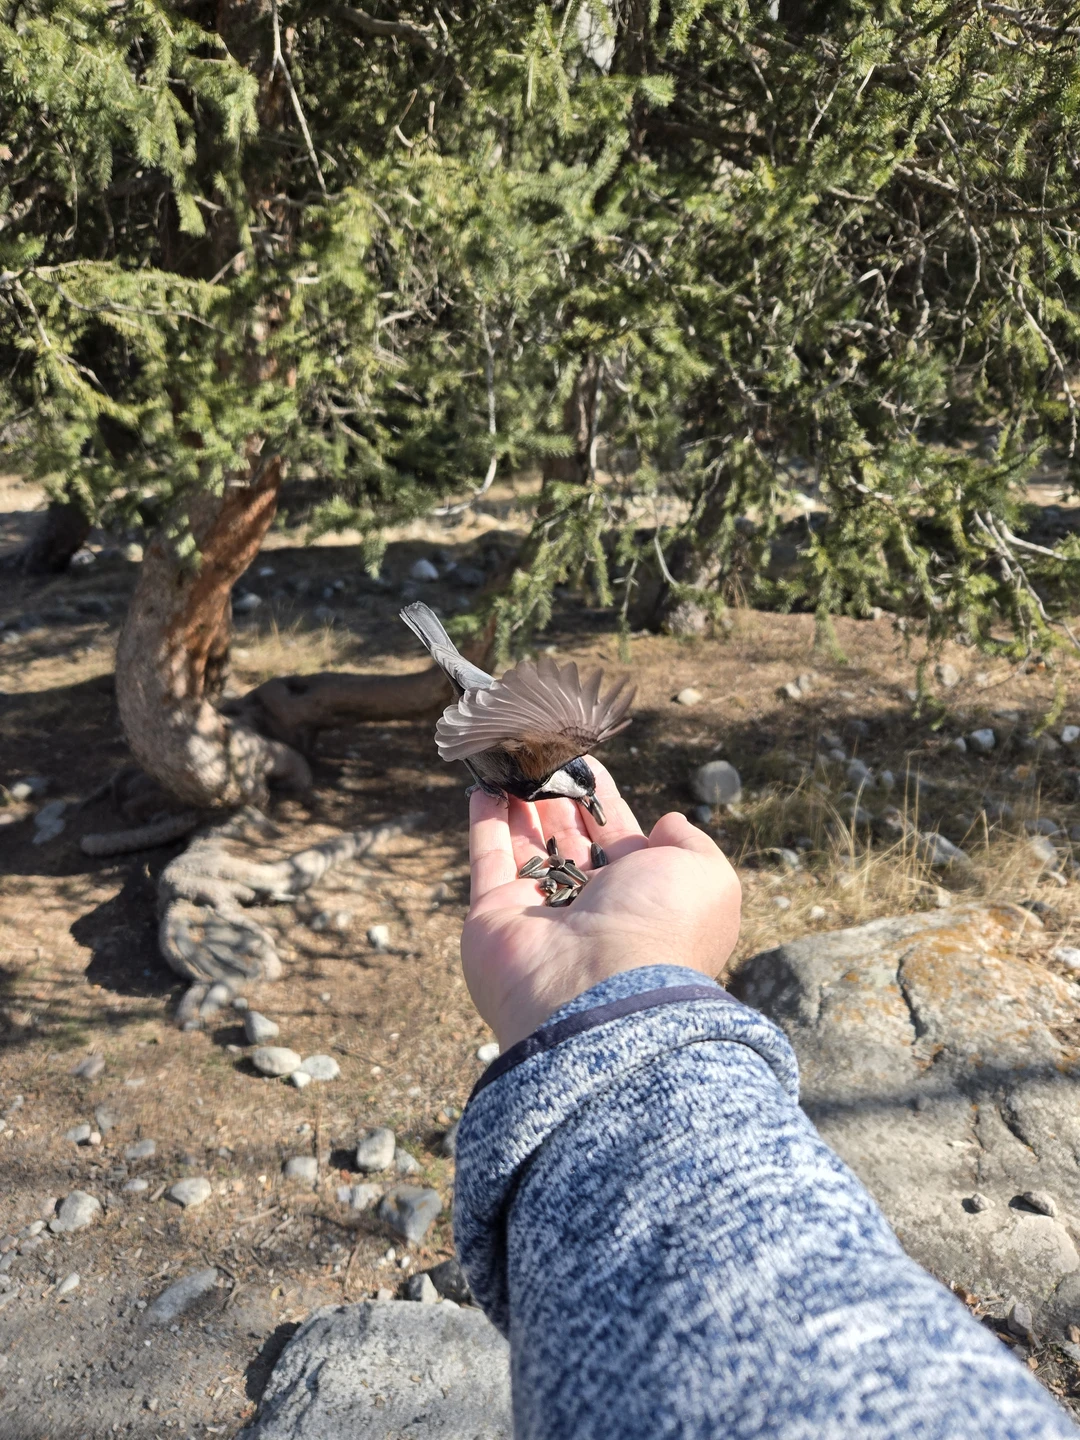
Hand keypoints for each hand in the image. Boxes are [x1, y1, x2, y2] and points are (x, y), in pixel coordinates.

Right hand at [462, 758, 741, 1049]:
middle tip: (545, 754)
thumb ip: (691, 843)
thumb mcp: (706, 876)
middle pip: (569, 839)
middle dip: (558, 797)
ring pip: (526, 846)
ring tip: (513, 759)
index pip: (616, 837)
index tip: (586, 761)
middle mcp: (589, 905)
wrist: (599, 988)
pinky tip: (484, 786)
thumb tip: (667, 823)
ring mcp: (538, 913)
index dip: (601, 799)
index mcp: (639, 896)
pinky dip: (484, 823)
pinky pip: (487, 861)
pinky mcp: (494, 916)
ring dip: (520, 802)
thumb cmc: (660, 926)